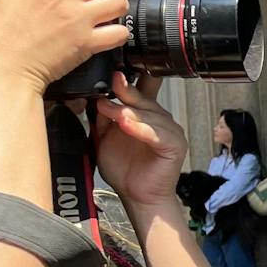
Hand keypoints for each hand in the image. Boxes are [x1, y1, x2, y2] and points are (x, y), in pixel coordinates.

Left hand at [92, 73, 188, 207]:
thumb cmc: (125, 170)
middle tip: (113, 82)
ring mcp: (170, 131)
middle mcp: (160, 118)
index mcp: (144, 113)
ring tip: (113, 110)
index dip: (129, 78)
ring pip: (150, 114)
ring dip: (130, 111)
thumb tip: (91, 95)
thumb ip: (101, 117)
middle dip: (126, 90)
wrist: (137, 196)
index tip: (112, 69)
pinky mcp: (175, 145)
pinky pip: (158, 134)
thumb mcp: (103, 137)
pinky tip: (126, 125)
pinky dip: (142, 129)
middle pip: (144, 98)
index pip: (140, 88)